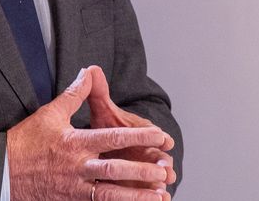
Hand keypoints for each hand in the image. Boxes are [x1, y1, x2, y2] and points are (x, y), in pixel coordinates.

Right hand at [8, 67, 171, 199]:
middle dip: (141, 172)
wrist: (2, 171)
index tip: (160, 136)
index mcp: (75, 142)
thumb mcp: (50, 113)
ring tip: (159, 197)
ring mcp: (74, 188)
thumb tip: (89, 72)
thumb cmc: (26, 141)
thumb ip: (75, 94)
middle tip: (164, 172)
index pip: (112, 137)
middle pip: (115, 169)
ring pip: (110, 194)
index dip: (138, 136)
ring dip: (135, 197)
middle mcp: (77, 166)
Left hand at [86, 66, 176, 197]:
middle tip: (166, 168)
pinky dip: (150, 197)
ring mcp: (142, 171)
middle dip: (161, 163)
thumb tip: (92, 69)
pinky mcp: (137, 186)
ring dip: (158, 183)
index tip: (163, 138)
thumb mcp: (102, 111)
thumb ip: (98, 93)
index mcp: (138, 133)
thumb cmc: (108, 128)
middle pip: (155, 158)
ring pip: (153, 178)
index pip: (149, 133)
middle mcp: (144, 152)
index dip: (156, 136)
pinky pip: (143, 193)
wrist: (108, 146)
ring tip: (161, 190)